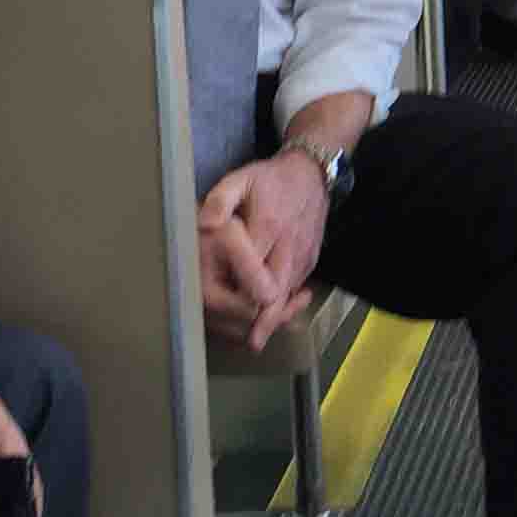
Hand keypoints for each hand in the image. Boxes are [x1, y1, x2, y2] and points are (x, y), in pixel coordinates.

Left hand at [198, 151, 328, 349]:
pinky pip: (299, 286)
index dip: (247, 298)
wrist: (312, 174)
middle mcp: (289, 246)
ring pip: (291, 293)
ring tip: (259, 336)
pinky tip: (275, 314)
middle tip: (253, 342)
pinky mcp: (312, 259)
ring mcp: (304, 254)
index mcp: (268, 228)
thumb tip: (204, 224)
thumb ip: (220, 200)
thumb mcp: (241, 179)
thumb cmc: (270, 179)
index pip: (258, 272)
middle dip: (267, 319)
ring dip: (277, 315)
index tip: (237, 318)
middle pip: (279, 292)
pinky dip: (288, 302)